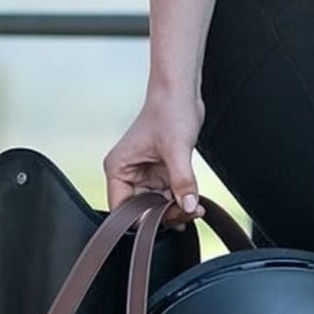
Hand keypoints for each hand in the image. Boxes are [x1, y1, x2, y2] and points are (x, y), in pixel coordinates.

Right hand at [104, 89, 205, 228]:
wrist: (181, 92)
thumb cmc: (169, 110)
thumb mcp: (176, 149)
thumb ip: (182, 181)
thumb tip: (187, 206)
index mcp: (119, 168)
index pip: (123, 209)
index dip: (143, 219)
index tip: (166, 221)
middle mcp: (128, 173)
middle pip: (142, 209)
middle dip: (165, 214)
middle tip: (188, 212)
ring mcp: (145, 173)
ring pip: (157, 204)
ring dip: (176, 208)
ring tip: (195, 207)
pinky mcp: (160, 171)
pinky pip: (168, 194)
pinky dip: (180, 200)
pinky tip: (193, 203)